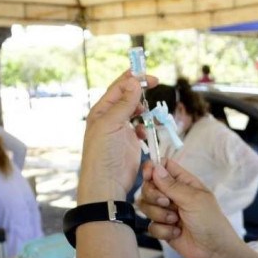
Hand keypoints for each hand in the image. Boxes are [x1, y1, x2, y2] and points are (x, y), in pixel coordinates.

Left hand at [77, 71, 157, 203]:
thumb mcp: (111, 125)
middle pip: (127, 96)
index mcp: (101, 111)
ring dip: (143, 108)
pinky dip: (145, 126)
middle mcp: (110, 118)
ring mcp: (121, 130)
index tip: (149, 75)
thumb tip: (134, 82)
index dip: (133, 78)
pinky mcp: (131, 142)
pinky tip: (145, 130)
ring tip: (147, 109)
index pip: (118, 88)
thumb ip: (124, 104)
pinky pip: (140, 127)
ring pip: (135, 111)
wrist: (107, 182)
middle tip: (155, 83)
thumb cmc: (103, 154)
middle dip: (140, 89)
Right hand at [138, 159, 243, 257]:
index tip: (148, 175)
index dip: (153, 168)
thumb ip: (172, 185)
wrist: (213, 250)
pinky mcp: (163, 228)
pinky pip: (151, 225)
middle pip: (149, 186)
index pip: (163, 167)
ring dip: (160, 215)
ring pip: (146, 206)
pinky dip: (163, 230)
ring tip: (176, 221)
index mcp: (184, 182)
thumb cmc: (210, 221)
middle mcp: (173, 195)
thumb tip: (155, 167)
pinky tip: (177, 233)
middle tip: (167, 203)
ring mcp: (166, 211)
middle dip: (154, 196)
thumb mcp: (193, 199)